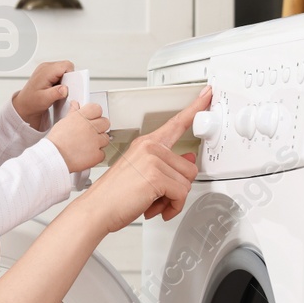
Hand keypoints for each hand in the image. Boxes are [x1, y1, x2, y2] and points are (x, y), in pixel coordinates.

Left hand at [11, 61, 75, 128]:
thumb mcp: (44, 100)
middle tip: (61, 90)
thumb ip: (55, 93)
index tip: (68, 86)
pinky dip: (60, 81)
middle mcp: (46, 67)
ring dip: (64, 80)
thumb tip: (65, 88)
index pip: (66, 65)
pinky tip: (54, 89)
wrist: (23, 105)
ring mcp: (46, 69)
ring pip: (63, 70)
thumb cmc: (31, 102)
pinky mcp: (46, 73)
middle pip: (66, 67)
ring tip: (56, 90)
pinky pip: (59, 73)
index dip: (71, 76)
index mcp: (46, 71)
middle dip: (67, 78)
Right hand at [46, 101, 110, 171]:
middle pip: (105, 123)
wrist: (54, 157)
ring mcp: (95, 141)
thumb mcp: (63, 122)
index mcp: (82, 117)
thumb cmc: (56, 141)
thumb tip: (75, 105)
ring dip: (99, 141)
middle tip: (91, 132)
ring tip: (87, 145)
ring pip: (105, 138)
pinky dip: (96, 155)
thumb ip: (72, 113)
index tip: (92, 118)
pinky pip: (102, 153)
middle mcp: (90, 127)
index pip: (97, 108)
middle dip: (100, 127)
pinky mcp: (97, 155)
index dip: (95, 114)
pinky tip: (87, 154)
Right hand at [78, 86, 212, 233]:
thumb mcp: (142, 175)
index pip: (176, 122)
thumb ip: (167, 165)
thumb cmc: (113, 195)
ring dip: (173, 200)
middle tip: (157, 196)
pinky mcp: (156, 176)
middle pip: (189, 167)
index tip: (207, 94)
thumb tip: (189, 160)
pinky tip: (155, 208)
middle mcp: (150, 147)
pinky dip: (172, 207)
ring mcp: (153, 160)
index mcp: (146, 143)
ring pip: (187, 182)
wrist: (96, 209)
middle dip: (177, 188)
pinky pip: (181, 194)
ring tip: (153, 202)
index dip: (195, 107)